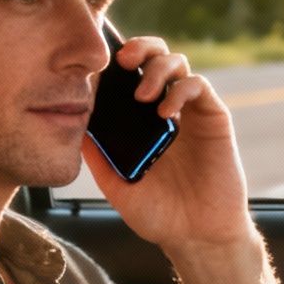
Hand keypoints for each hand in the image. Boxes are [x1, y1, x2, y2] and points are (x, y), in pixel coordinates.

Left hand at [84, 35, 255, 252]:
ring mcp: (190, 111)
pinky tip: (165, 113)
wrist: (195, 235)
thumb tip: (71, 122)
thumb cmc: (158, 213)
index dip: (113, 62)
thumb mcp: (115, 183)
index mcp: (140, 120)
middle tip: (123, 60)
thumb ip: (96, 153)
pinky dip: (180, 90)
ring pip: (177, 62)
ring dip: (157, 68)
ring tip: (143, 94)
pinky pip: (198, 86)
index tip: (96, 66)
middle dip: (138, 48)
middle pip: (154, 55)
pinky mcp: (213, 117)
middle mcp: (164, 108)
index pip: (128, 74)